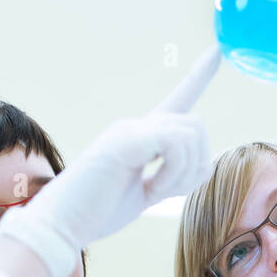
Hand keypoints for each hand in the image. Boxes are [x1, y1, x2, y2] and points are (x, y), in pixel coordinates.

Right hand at [0, 46, 220, 276]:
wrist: (60, 225)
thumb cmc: (95, 213)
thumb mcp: (143, 193)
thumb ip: (171, 177)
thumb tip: (203, 167)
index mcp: (139, 138)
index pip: (176, 101)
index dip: (198, 77)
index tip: (216, 51)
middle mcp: (134, 127)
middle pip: (195, 125)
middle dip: (195, 164)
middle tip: (163, 192)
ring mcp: (129, 131)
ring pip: (190, 132)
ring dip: (181, 172)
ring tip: (151, 191)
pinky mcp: (125, 141)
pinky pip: (174, 145)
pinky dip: (171, 174)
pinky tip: (148, 189)